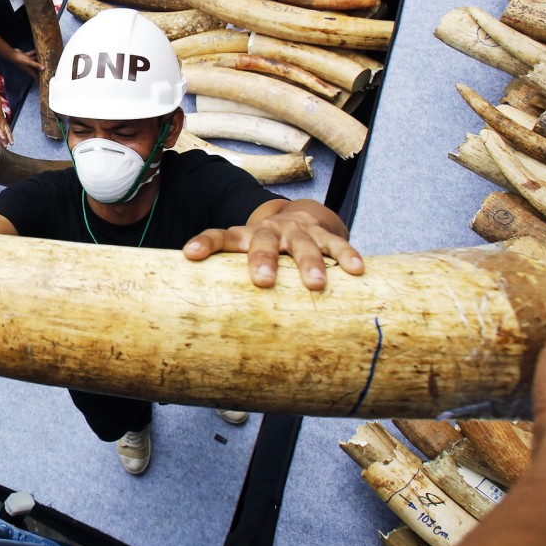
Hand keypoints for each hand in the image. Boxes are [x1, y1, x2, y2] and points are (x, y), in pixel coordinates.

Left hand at [0, 96, 12, 145]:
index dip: (1, 133)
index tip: (3, 138)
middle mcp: (0, 121)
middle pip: (4, 131)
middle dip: (6, 138)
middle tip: (6, 145)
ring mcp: (3, 121)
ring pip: (8, 130)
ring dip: (10, 137)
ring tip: (12, 143)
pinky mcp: (5, 121)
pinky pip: (8, 129)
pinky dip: (9, 134)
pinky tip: (10, 139)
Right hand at [12, 48, 43, 79]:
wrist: (13, 54)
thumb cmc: (20, 60)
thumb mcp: (29, 62)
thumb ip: (36, 65)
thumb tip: (43, 68)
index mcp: (29, 69)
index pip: (35, 76)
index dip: (38, 79)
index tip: (43, 81)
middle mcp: (28, 66)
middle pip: (36, 68)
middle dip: (41, 68)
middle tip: (47, 67)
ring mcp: (27, 61)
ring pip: (34, 61)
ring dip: (38, 59)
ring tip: (45, 58)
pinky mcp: (25, 56)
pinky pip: (31, 55)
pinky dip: (34, 53)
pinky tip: (38, 51)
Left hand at [183, 200, 363, 289]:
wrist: (304, 215)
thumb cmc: (266, 250)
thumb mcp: (246, 258)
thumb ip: (227, 284)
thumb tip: (205, 330)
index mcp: (246, 237)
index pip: (220, 236)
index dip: (205, 244)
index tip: (190, 254)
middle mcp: (270, 231)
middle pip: (263, 241)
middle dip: (262, 259)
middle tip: (263, 281)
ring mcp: (299, 231)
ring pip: (304, 244)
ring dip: (309, 262)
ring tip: (315, 284)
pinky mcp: (326, 233)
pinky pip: (338, 244)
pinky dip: (347, 256)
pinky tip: (355, 270)